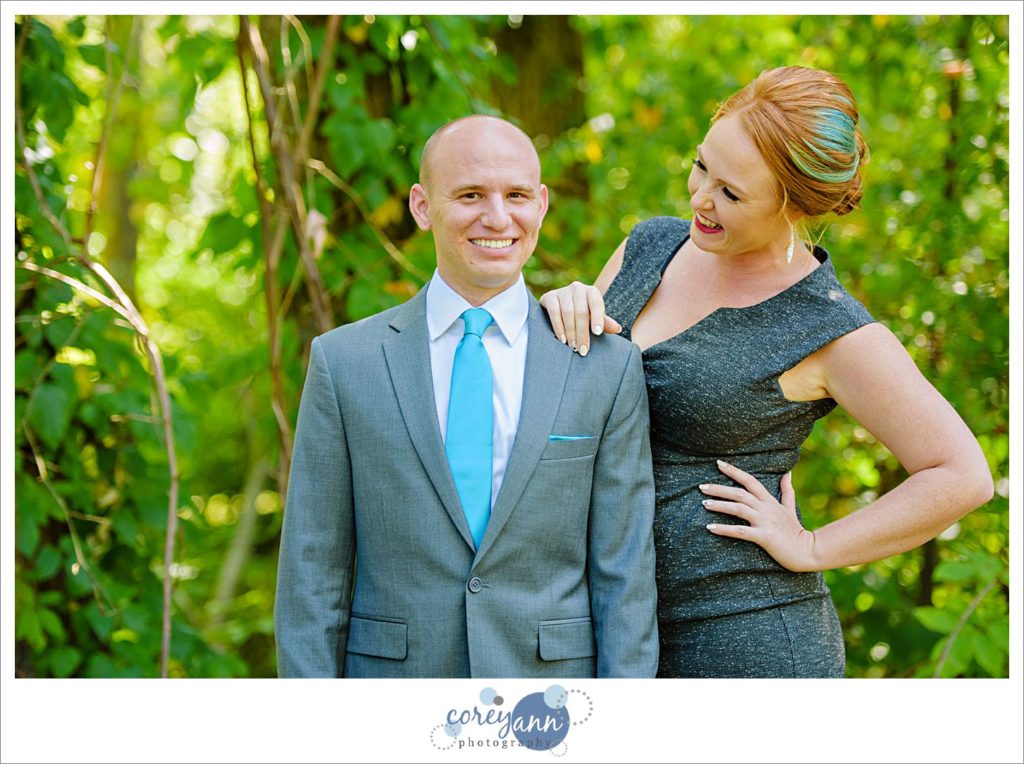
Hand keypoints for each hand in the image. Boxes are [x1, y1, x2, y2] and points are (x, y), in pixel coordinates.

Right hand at [539, 281, 621, 355]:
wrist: (560, 306)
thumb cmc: (582, 314)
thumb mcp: (594, 318)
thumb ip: (604, 323)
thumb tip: (617, 329)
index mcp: (592, 292)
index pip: (597, 304)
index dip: (598, 319)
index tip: (597, 333)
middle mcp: (578, 288)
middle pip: (581, 312)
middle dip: (582, 333)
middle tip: (583, 349)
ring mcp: (563, 291)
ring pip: (567, 312)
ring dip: (570, 332)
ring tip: (573, 346)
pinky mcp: (549, 296)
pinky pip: (554, 311)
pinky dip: (558, 326)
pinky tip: (562, 339)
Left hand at [701, 460, 819, 571]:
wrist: (809, 551)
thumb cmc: (796, 531)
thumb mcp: (790, 508)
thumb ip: (787, 490)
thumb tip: (787, 472)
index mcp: (769, 501)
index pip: (750, 480)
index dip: (734, 471)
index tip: (718, 464)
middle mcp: (765, 508)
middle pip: (739, 493)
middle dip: (719, 488)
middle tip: (701, 486)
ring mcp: (765, 522)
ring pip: (738, 509)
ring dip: (719, 505)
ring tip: (703, 504)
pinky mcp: (764, 537)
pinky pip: (740, 531)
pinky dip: (724, 529)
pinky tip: (710, 527)